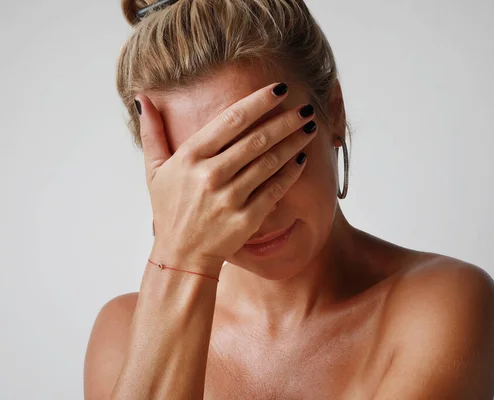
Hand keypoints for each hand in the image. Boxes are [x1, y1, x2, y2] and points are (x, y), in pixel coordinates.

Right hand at [136, 82, 316, 266]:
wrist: (181, 255)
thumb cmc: (170, 209)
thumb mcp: (154, 170)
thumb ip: (152, 133)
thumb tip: (143, 98)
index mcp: (190, 157)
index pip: (231, 120)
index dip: (259, 102)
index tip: (279, 89)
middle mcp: (211, 175)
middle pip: (256, 139)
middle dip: (285, 120)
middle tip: (305, 108)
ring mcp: (230, 198)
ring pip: (269, 162)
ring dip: (293, 142)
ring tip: (309, 128)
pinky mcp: (247, 218)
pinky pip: (275, 189)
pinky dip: (291, 172)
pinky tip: (302, 158)